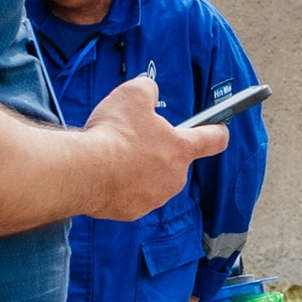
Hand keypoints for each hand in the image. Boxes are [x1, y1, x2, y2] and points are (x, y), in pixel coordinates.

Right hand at [79, 75, 225, 220]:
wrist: (83, 171)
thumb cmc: (112, 133)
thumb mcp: (133, 94)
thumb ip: (148, 89)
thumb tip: (148, 91)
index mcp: (181, 149)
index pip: (214, 139)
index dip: (217, 131)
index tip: (218, 128)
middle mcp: (174, 177)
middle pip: (175, 160)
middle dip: (158, 149)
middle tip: (134, 138)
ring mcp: (154, 197)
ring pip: (152, 179)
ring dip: (139, 169)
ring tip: (115, 156)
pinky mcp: (132, 211)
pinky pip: (131, 195)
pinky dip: (121, 185)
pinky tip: (105, 174)